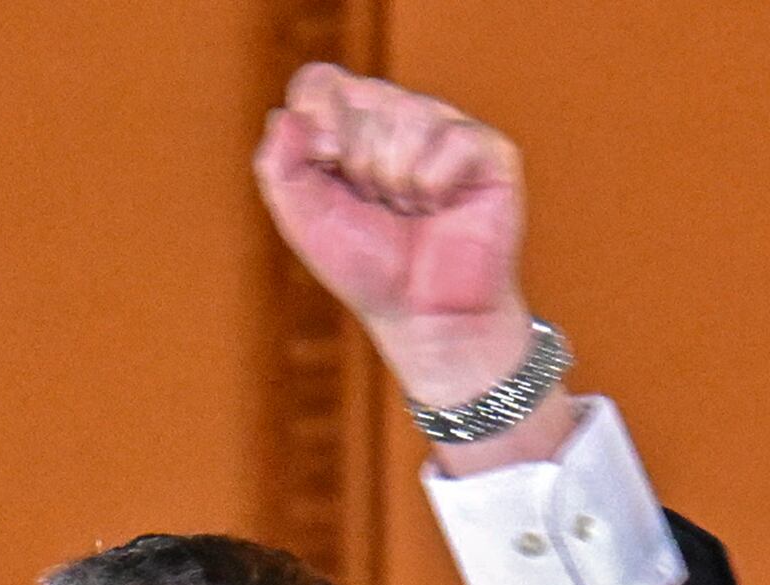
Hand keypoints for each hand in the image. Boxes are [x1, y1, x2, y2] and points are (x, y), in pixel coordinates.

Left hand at [254, 64, 530, 406]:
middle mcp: (400, 116)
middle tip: (378, 204)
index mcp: (353, 124)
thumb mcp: (305, 220)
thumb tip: (284, 116)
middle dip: (358, 165)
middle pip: (363, 98)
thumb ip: (280, 167)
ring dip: (396, 179)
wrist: (424, 318)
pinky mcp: (489, 151)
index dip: (317, 121)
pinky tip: (440, 208)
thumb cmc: (368, 268)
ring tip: (409, 210)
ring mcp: (447, 128)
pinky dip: (434, 185)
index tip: (326, 166)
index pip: (321, 82)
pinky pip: (451, 141)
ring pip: (408, 115)